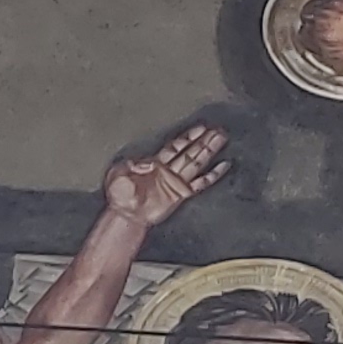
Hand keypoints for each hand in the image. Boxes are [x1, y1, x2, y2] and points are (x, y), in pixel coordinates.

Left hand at [101, 122, 227, 225]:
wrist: (126, 214)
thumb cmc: (120, 194)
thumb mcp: (119, 173)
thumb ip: (133, 165)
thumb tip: (150, 162)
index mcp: (155, 162)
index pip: (175, 146)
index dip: (188, 137)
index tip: (201, 128)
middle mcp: (168, 170)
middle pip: (190, 151)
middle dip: (204, 140)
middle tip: (218, 130)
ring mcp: (176, 181)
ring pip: (197, 163)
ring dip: (209, 151)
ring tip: (221, 139)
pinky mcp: (181, 194)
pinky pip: (201, 183)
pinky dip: (213, 175)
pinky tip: (223, 166)